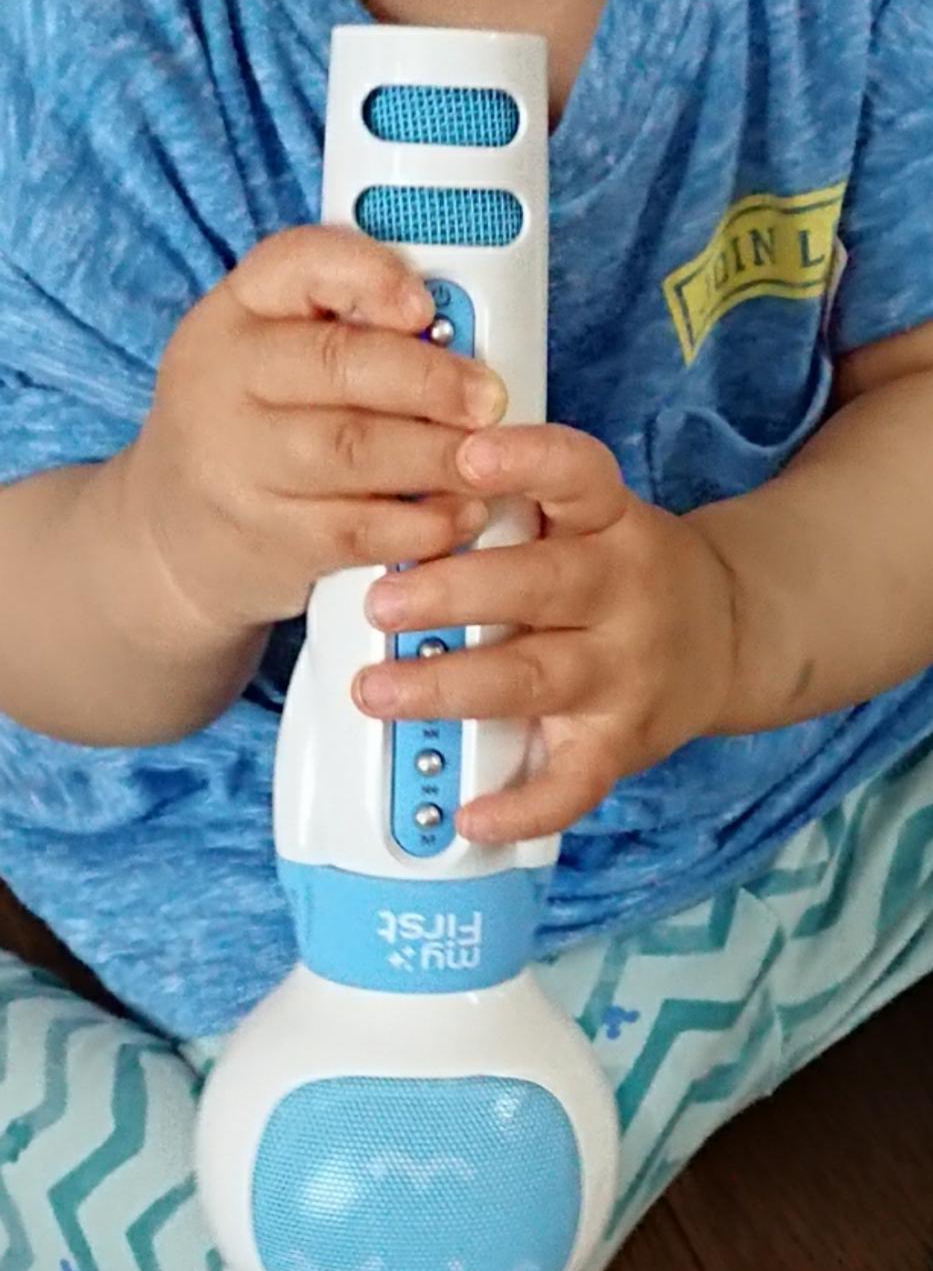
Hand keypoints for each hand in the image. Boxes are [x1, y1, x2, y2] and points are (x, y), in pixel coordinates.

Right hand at [120, 226, 506, 639]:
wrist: (169, 542)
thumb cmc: (248, 436)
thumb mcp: (265, 363)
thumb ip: (342, 332)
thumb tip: (459, 330)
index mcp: (229, 318)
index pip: (294, 263)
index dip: (369, 275)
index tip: (424, 304)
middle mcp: (222, 383)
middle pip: (337, 365)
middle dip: (429, 380)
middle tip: (489, 399)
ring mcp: (238, 466)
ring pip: (353, 450)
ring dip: (437, 456)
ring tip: (487, 460)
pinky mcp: (268, 539)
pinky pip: (359, 528)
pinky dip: (422, 524)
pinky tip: (460, 515)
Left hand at [355, 425, 738, 842]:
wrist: (727, 637)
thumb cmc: (623, 572)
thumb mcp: (590, 519)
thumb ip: (516, 509)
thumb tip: (400, 502)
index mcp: (611, 523)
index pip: (577, 476)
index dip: (526, 462)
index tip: (468, 455)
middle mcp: (625, 592)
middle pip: (541, 585)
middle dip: (453, 594)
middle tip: (378, 603)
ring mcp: (626, 673)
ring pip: (537, 680)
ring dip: (451, 687)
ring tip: (378, 691)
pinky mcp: (623, 743)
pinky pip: (574, 784)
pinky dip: (522, 808)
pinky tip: (470, 815)